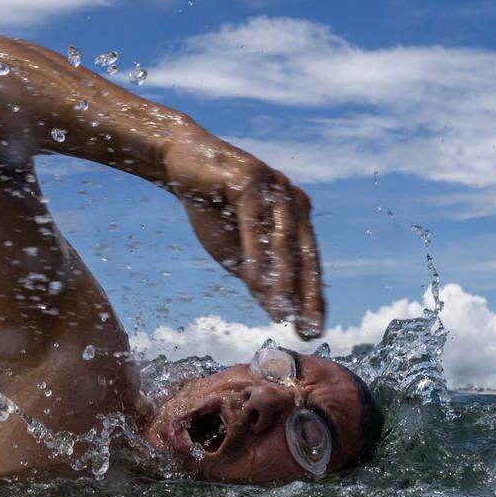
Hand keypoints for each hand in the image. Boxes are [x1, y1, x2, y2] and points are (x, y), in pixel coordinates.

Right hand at [162, 133, 324, 338]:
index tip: (313, 332)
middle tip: (309, 328)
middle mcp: (292, 202)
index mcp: (295, 219)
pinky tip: (252, 278)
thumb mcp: (235, 251)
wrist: (182, 164)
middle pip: (304, 255)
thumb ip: (258, 277)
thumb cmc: (211, 208)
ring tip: (282, 313)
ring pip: (281, 241)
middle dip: (307, 296)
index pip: (309, 264)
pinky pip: (253, 221)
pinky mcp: (250, 178)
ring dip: (282, 280)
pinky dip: (254, 251)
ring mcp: (274, 187)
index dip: (311, 299)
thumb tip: (278, 313)